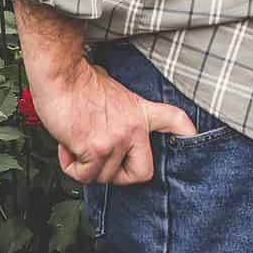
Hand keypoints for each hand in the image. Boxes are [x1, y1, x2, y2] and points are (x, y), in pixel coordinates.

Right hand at [31, 57, 196, 185]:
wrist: (61, 75)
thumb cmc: (80, 82)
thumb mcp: (114, 92)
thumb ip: (121, 112)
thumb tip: (111, 123)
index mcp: (141, 111)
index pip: (175, 121)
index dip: (186, 135)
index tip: (191, 140)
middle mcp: (134, 127)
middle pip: (143, 173)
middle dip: (121, 177)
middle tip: (104, 163)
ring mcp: (117, 139)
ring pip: (104, 177)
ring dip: (86, 166)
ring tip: (77, 143)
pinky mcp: (96, 148)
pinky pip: (84, 175)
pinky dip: (71, 166)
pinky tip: (68, 146)